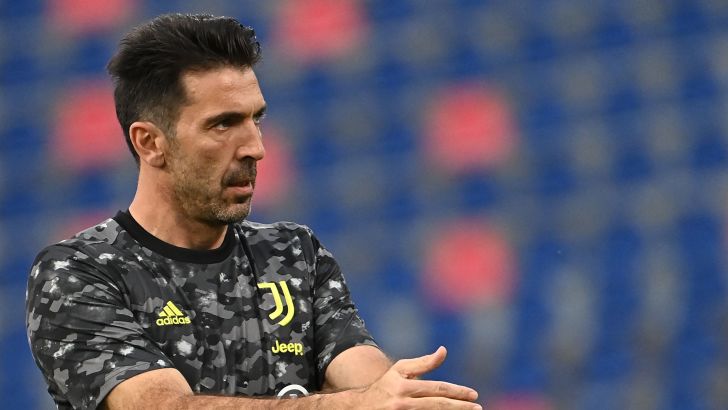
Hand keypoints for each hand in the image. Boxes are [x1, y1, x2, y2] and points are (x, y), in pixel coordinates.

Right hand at [354, 346, 481, 408]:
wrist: (359, 407)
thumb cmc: (385, 385)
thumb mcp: (401, 370)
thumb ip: (424, 363)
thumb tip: (444, 350)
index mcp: (404, 387)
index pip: (437, 389)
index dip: (457, 392)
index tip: (473, 395)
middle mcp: (402, 403)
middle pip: (437, 406)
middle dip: (460, 407)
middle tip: (477, 408)